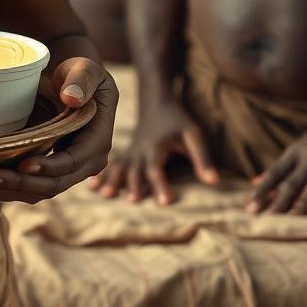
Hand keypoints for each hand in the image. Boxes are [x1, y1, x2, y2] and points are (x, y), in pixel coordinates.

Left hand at [0, 57, 116, 202]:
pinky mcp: (46, 171)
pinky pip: (26, 187)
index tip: (23, 165)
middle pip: (52, 184)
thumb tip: (72, 98)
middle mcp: (84, 163)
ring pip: (36, 191)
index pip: (73, 161)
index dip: (49, 167)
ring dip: (5, 191)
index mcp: (96, 141)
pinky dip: (2, 189)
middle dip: (19, 184)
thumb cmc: (79, 74)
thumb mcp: (85, 70)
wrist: (70, 83)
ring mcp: (64, 171)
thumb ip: (82, 80)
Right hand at [88, 99, 217, 203]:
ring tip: (104, 194)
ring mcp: (130, 151)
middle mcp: (139, 149)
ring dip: (112, 180)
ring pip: (120, 167)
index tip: (165, 202)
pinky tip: (92, 186)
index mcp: (156, 146)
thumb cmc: (177, 121)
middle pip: (136, 169)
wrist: (156, 104)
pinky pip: (112, 164)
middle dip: (134, 185)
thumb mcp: (194, 135)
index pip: (157, 167)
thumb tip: (214, 182)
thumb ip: (202, 158)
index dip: (161, 184)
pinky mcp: (126, 154)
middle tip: (133, 201)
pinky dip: (102, 174)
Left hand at [247, 129, 306, 214]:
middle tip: (267, 219)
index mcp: (295, 153)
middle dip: (279, 203)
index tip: (250, 208)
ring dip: (302, 208)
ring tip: (290, 223)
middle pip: (292, 185)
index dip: (263, 191)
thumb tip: (254, 183)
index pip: (275, 174)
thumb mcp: (294, 151)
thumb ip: (277, 169)